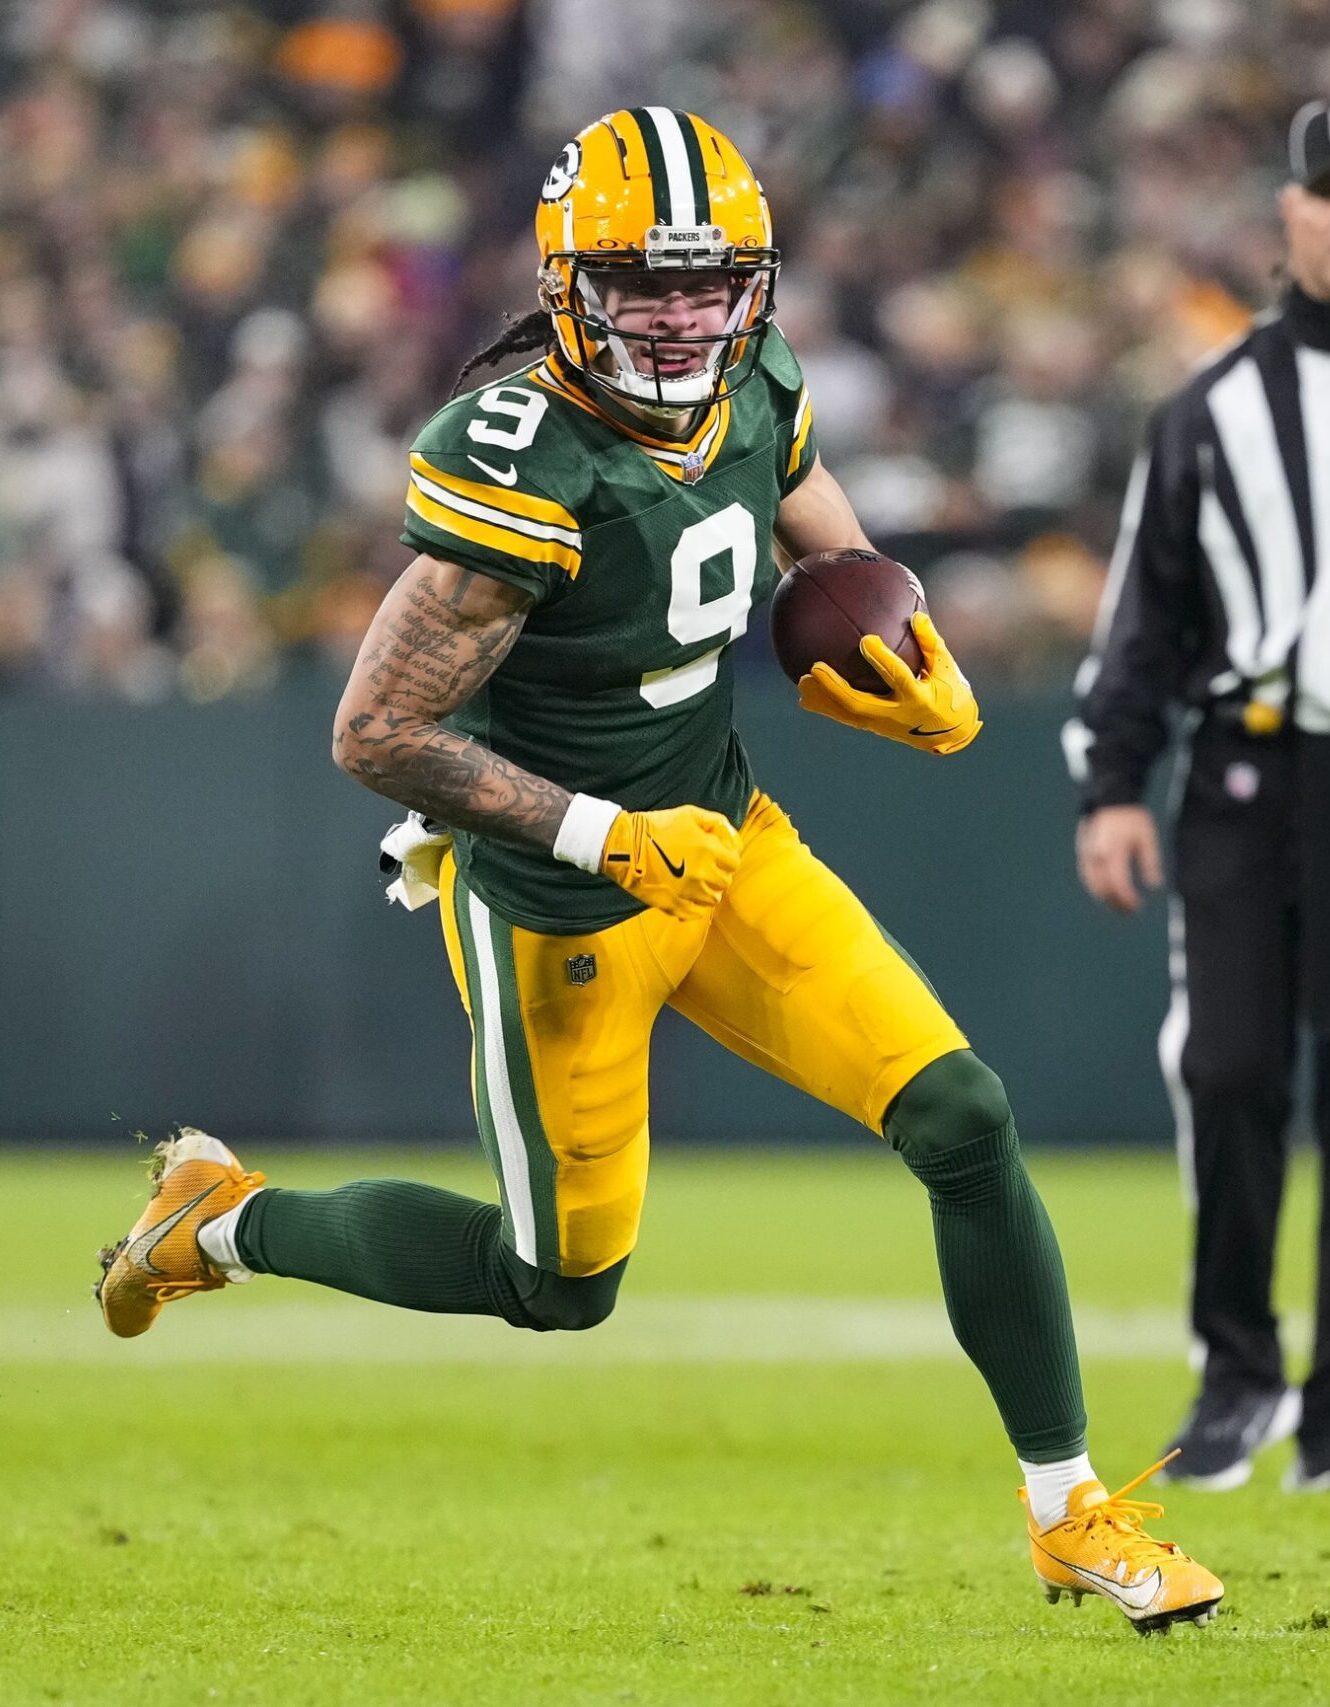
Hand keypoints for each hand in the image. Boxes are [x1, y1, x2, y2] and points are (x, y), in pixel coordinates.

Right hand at [600, 804, 740, 920]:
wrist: (624, 845)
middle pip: (724, 882)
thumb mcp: (689, 814)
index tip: (719, 856)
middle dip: (719, 874)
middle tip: (707, 868)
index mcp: (709, 850)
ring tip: (697, 883)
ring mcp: (688, 892)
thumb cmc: (656, 826)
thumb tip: (732, 837)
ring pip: (712, 900)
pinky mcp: (673, 905)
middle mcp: (702, 873)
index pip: (734, 862)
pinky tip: (688, 897)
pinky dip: (696, 907)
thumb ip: (716, 822)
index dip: (728, 859)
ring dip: (709, 891)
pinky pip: (695, 913)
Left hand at [797, 612, 981, 754]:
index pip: (898, 677)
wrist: (950, 734)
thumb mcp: (947, 668)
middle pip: (859, 704)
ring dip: (823, 700)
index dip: (882, 660)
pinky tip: (806, 696)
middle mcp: (896, 715)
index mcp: (918, 698)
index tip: (866, 639)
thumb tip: (916, 615)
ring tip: (802, 683)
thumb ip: (931, 643)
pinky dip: (826, 707)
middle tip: (815, 668)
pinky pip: (846, 717)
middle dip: (835, 688)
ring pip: (847, 714)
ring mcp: (882, 725)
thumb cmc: (950, 693)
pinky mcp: (873, 727)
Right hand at [1076, 805, 1161, 912]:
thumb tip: (1154, 885)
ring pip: (1092, 885)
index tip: (1138, 906)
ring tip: (1118, 904)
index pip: (1119, 885)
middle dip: (1116, 903)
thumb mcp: (1147, 839)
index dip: (1128, 899)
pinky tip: (1107, 891)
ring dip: (1105, 898)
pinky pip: (1087, 876)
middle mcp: (1097, 857)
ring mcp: (1087, 855)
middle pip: (1103, 889)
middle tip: (1129, 910)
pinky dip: (1097, 887)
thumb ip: (1150, 863)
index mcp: (1114, 853)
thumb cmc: (1132, 818)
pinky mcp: (1082, 852)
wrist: (1110, 799)